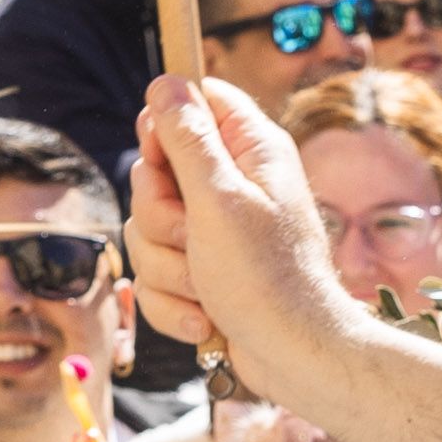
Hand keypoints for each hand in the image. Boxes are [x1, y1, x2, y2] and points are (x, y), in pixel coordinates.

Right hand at [129, 73, 361, 391]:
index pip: (193, 104)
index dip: (163, 129)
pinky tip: (207, 318)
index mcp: (251, 151)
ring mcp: (215, 233)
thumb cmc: (267, 279)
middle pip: (154, 175)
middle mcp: (234, 186)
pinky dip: (175, 304)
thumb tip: (165, 82)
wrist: (294, 358)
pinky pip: (157, 277)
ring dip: (168, 269)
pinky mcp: (202, 275)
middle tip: (193, 238)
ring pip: (147, 232)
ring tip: (207, 288)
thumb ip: (187, 140)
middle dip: (159, 219)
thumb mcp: (219, 199)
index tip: (161, 162)